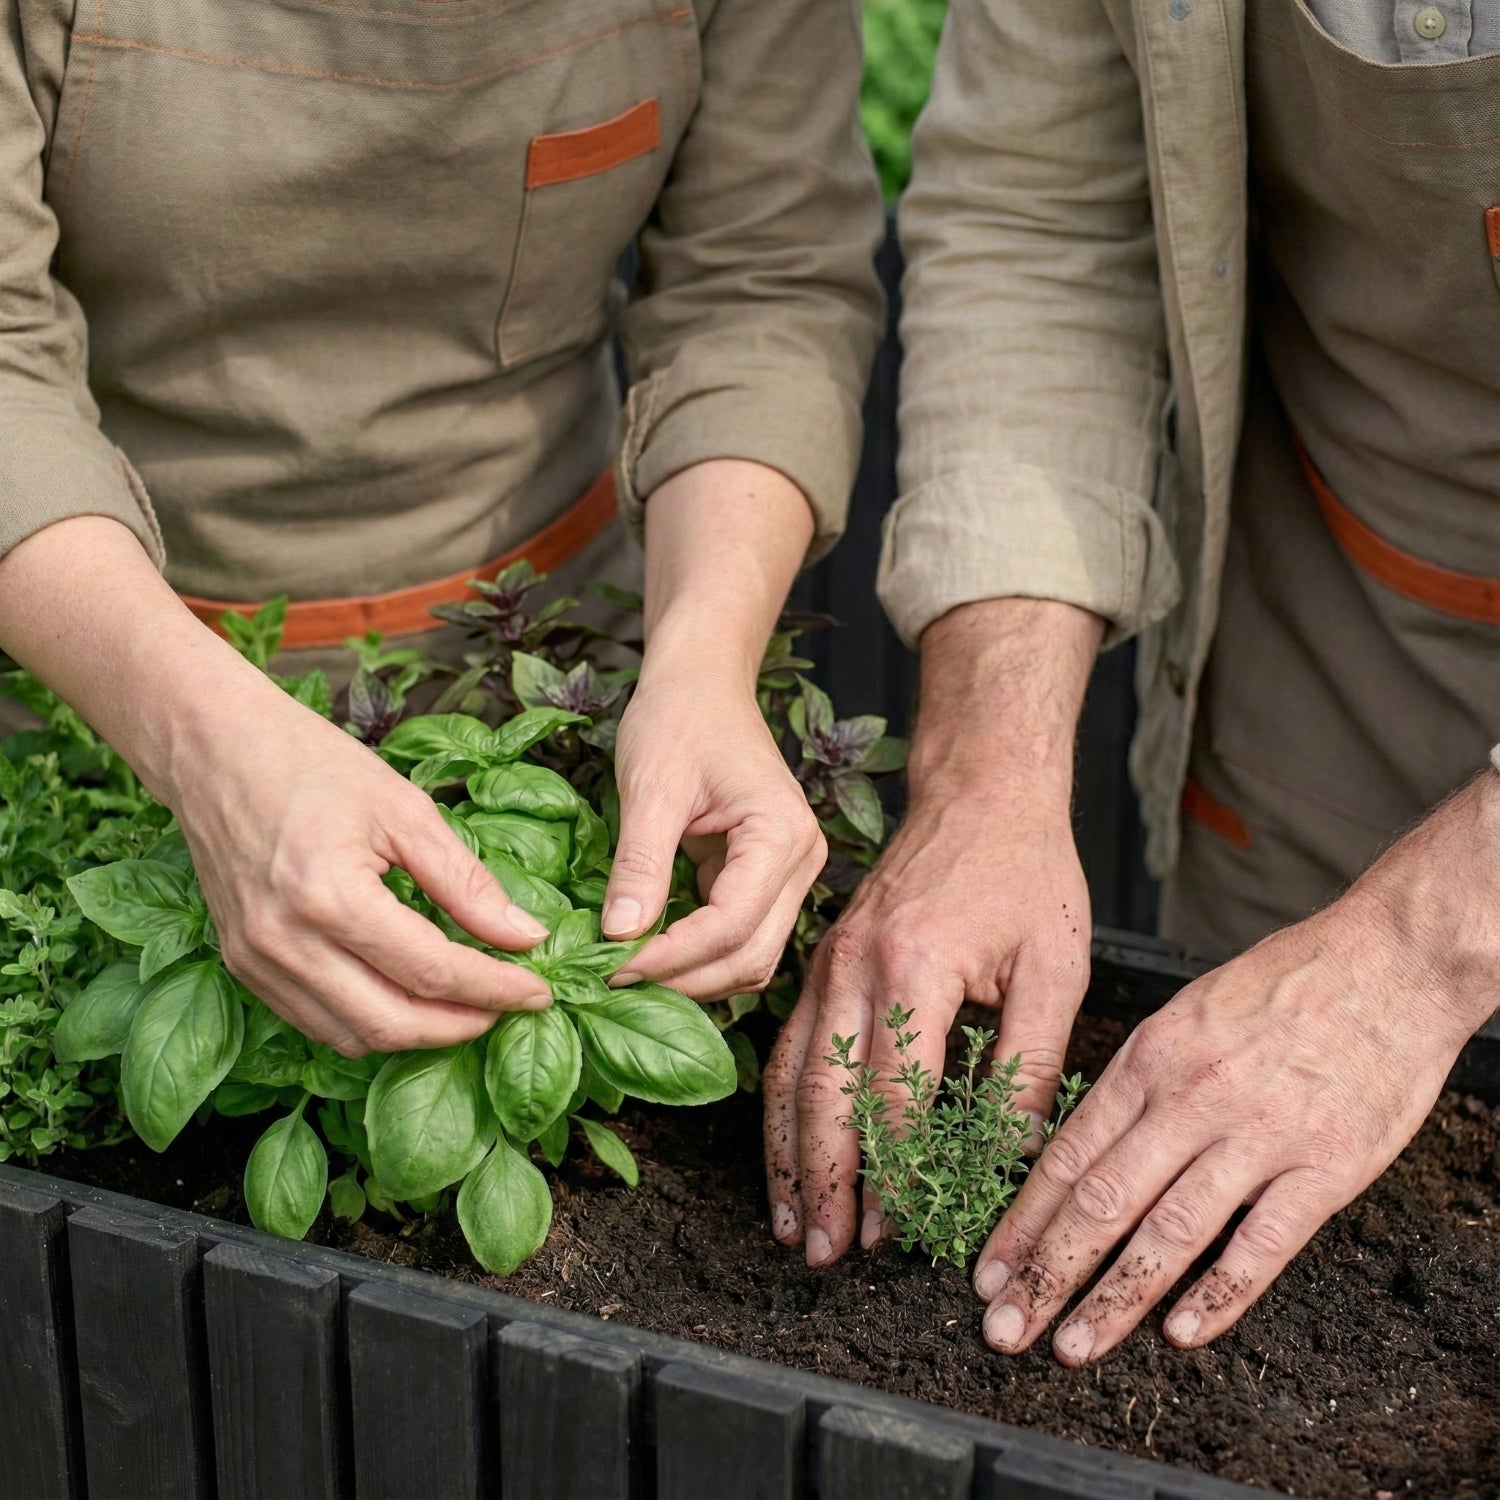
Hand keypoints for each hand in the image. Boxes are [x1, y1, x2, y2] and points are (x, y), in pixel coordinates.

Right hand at [171, 681, 552, 1055]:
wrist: (213, 748)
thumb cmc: (311, 763)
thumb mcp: (406, 810)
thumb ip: (467, 882)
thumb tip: (525, 935)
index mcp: (329, 896)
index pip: (431, 971)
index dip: (496, 988)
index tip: (540, 990)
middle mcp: (285, 942)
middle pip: (393, 1022)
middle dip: (464, 1024)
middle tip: (511, 1004)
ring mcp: (256, 960)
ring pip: (353, 1036)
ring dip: (419, 1034)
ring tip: (468, 1005)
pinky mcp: (242, 964)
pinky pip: (316, 1022)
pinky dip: (371, 1024)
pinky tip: (408, 998)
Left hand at [601, 662, 825, 998]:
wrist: (701, 681)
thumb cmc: (679, 718)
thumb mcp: (650, 787)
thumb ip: (640, 864)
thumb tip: (619, 936)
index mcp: (782, 835)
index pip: (732, 925)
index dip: (671, 956)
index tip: (610, 967)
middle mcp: (800, 861)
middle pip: (750, 955)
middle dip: (684, 978)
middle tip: (612, 979)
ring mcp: (788, 873)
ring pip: (749, 956)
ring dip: (693, 975)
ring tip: (628, 972)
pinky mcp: (765, 878)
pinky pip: (738, 936)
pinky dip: (697, 954)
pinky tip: (650, 952)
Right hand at [762, 789, 1091, 1265]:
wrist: (980, 791)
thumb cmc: (1024, 870)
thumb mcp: (1054, 966)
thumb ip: (1031, 1062)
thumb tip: (1012, 1153)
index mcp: (913, 966)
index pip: (894, 1093)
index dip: (896, 1171)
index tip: (902, 1232)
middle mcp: (853, 965)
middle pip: (824, 1092)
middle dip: (825, 1181)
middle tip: (824, 1253)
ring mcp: (828, 960)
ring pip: (791, 1072)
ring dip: (789, 1153)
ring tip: (792, 1221)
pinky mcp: (822, 959)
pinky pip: (788, 1041)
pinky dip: (782, 1104)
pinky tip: (787, 1148)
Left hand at [973, 772, 1499, 1364]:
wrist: (1388, 962)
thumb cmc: (1281, 983)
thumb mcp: (1184, 1012)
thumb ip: (1137, 1081)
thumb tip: (1084, 1147)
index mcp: (1150, 1059)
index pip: (1066, 1155)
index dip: (1022, 1221)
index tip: (988, 1270)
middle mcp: (1192, 1100)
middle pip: (1102, 1201)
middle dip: (1046, 1272)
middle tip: (1003, 1327)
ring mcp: (1259, 1136)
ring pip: (1169, 1233)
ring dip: (1114, 1298)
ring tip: (1071, 1346)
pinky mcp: (1325, 1167)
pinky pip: (1263, 1244)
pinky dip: (1219, 1295)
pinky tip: (1181, 1334)